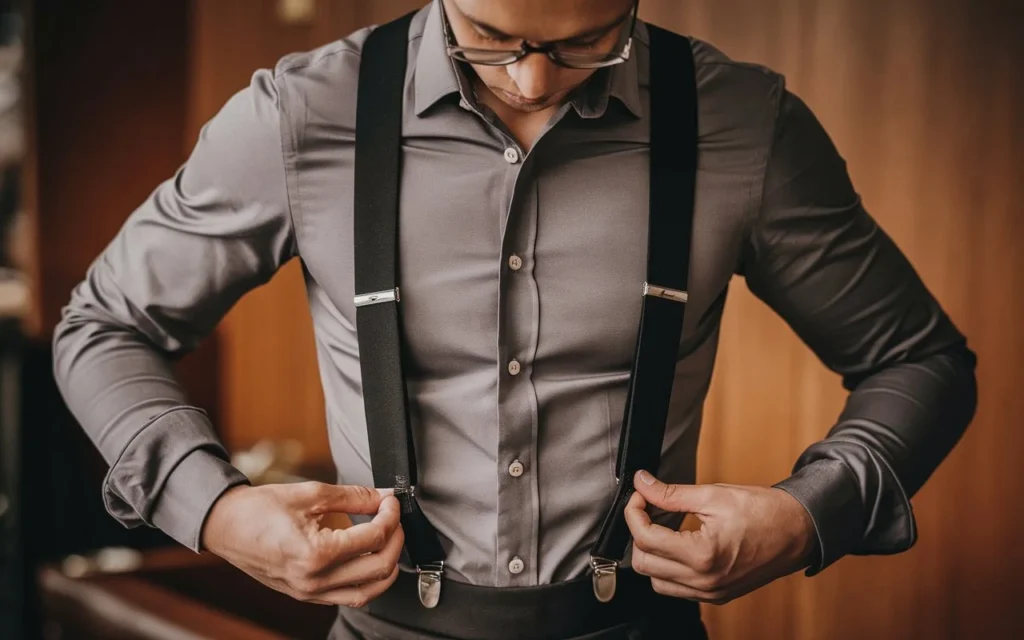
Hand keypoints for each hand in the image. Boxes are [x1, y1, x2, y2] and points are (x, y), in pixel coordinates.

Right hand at [201, 481, 402, 607]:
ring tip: (388, 540)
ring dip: (387, 566)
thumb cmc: (259, 510)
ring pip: (369, 591)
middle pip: (378, 567)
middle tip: (393, 516)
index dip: (390, 515)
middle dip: (395, 538)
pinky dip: (367, 581)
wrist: (226, 526)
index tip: (390, 500)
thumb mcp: (311, 494)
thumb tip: (383, 497)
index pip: (373, 538)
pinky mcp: (307, 596)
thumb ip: (354, 496)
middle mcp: (314, 581)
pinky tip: (368, 559)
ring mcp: (310, 594)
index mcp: (314, 554)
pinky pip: (349, 597)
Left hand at [625, 470, 816, 604]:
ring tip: (663, 527)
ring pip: (656, 581)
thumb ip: (671, 493)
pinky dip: (668, 568)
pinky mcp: (716, 596)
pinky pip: (676, 589)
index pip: (645, 538)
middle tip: (648, 507)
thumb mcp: (713, 495)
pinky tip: (678, 545)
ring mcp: (710, 593)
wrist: (799, 532)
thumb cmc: (763, 511)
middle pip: (643, 563)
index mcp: (703, 555)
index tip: (640, 494)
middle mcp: (704, 581)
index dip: (634, 511)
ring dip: (651, 554)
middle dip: (639, 532)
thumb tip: (642, 483)